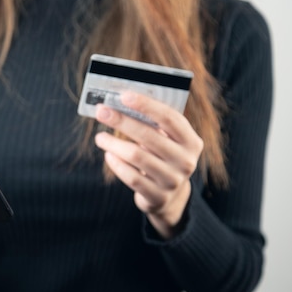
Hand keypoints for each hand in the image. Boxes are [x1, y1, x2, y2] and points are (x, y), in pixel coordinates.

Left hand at [94, 92, 202, 238]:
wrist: (169, 195)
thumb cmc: (163, 157)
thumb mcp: (167, 141)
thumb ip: (153, 124)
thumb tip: (120, 102)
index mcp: (191, 141)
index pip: (169, 118)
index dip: (146, 105)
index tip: (123, 95)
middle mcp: (186, 161)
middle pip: (149, 136)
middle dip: (122, 121)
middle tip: (101, 112)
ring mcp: (173, 180)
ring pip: (136, 156)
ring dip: (113, 143)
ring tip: (100, 137)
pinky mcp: (157, 196)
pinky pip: (131, 177)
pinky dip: (116, 164)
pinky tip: (108, 155)